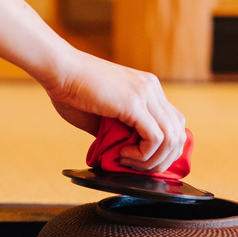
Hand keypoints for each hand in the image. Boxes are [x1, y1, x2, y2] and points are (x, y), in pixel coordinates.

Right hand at [41, 48, 186, 173]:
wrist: (58, 69)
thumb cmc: (71, 89)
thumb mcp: (101, 115)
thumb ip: (117, 131)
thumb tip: (124, 154)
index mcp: (147, 88)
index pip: (174, 123)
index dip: (164, 148)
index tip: (141, 159)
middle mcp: (152, 89)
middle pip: (179, 133)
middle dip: (162, 159)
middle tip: (137, 167)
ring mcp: (146, 94)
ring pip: (172, 139)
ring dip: (152, 160)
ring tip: (128, 162)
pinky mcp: (134, 103)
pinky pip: (155, 138)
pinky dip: (143, 155)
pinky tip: (123, 155)